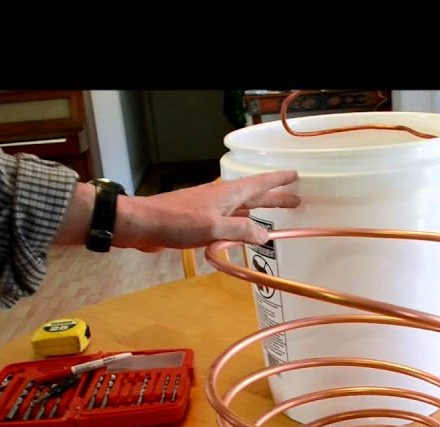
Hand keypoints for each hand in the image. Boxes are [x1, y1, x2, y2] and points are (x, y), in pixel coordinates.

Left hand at [114, 170, 298, 251]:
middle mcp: (222, 199)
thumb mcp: (213, 227)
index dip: (278, 181)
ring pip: (242, 210)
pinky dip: (241, 224)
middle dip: (275, 198)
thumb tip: (265, 236)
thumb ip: (241, 231)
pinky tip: (243, 232)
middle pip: (254, 197)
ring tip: (275, 217)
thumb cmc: (177, 221)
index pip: (260, 184)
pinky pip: (229, 221)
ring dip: (259, 212)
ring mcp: (211, 209)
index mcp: (228, 194)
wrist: (144, 224)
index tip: (295, 175)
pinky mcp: (200, 221)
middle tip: (295, 200)